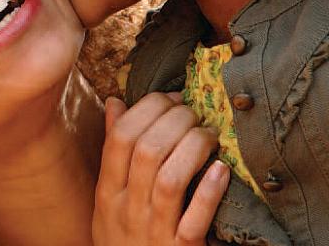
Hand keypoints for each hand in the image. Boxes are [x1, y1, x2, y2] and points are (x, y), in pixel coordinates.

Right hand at [93, 92, 229, 245]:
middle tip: (195, 113)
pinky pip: (195, 219)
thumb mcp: (110, 199)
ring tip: (209, 136)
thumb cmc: (126, 238)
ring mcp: (154, 233)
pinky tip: (221, 170)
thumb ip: (113, 151)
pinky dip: (209, 191)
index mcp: (108, 193)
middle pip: (147, 151)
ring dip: (193, 148)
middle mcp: (127, 211)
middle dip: (175, 121)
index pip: (120, 137)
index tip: (171, 98)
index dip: (147, 108)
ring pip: (170, 179)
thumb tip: (114, 102)